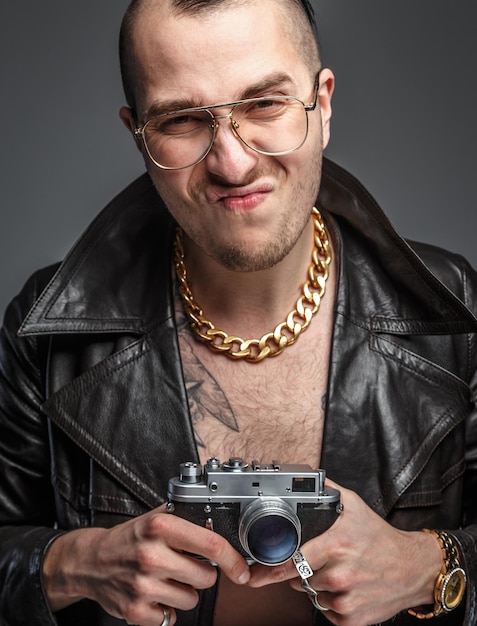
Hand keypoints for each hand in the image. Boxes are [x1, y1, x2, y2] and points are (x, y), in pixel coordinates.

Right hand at [42, 505, 249, 625]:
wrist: (90, 561)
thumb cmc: (128, 538)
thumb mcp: (155, 518)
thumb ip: (186, 518)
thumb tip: (219, 521)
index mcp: (160, 527)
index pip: (210, 544)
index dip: (232, 560)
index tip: (241, 571)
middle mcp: (152, 555)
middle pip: (206, 578)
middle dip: (201, 574)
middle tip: (184, 566)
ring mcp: (143, 585)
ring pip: (192, 599)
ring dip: (184, 592)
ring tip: (167, 579)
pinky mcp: (135, 611)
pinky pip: (171, 618)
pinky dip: (166, 609)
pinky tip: (154, 594)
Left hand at [248, 481, 441, 625]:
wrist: (413, 568)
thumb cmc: (381, 537)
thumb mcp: (353, 505)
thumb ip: (325, 490)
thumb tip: (303, 476)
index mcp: (335, 545)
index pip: (291, 560)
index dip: (270, 568)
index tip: (253, 573)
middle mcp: (340, 575)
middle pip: (298, 577)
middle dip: (299, 569)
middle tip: (319, 558)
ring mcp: (346, 599)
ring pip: (311, 594)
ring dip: (315, 584)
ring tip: (336, 569)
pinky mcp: (352, 619)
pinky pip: (326, 611)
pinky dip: (329, 601)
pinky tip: (345, 586)